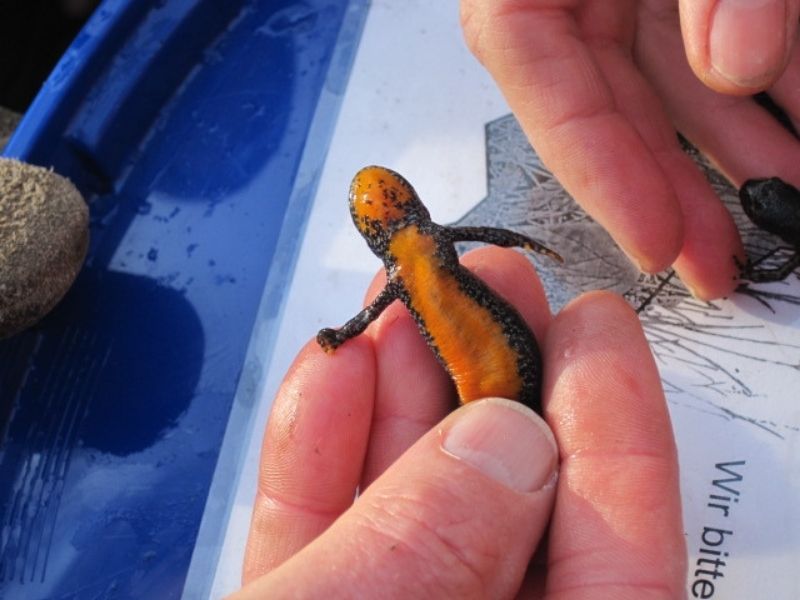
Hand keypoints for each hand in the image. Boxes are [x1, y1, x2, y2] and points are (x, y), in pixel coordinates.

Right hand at [232, 247, 685, 597]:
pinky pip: (327, 522)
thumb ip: (434, 546)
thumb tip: (504, 442)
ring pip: (411, 501)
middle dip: (495, 378)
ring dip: (402, 394)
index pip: (616, 560)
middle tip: (488, 283)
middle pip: (505, 503)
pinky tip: (328, 373)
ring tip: (397, 307)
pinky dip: (322, 446)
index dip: (615, 431)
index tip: (596, 327)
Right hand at [461, 0, 799, 299]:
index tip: (653, 238)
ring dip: (731, 147)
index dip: (588, 161)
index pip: (528, 62)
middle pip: (603, 97)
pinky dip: (757, 94)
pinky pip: (708, 47)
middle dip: (669, 185)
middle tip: (717, 261)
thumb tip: (736, 65)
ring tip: (783, 202)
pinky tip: (791, 132)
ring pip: (667, 83)